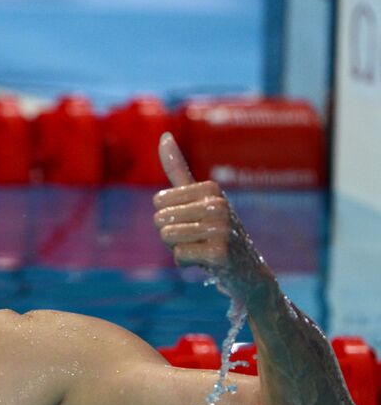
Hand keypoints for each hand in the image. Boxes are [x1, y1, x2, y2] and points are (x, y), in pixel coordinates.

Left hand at [152, 132, 265, 296]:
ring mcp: (221, 228)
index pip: (158, 201)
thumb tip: (163, 135)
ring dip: (177, 248)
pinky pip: (179, 255)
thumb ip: (178, 170)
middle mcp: (218, 204)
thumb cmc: (215, 231)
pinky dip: (186, 262)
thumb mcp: (199, 197)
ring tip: (200, 248)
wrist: (246, 269)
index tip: (191, 221)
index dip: (168, 216)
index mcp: (211, 188)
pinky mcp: (219, 253)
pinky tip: (206, 262)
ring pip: (167, 237)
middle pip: (160, 219)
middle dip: (171, 234)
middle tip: (196, 238)